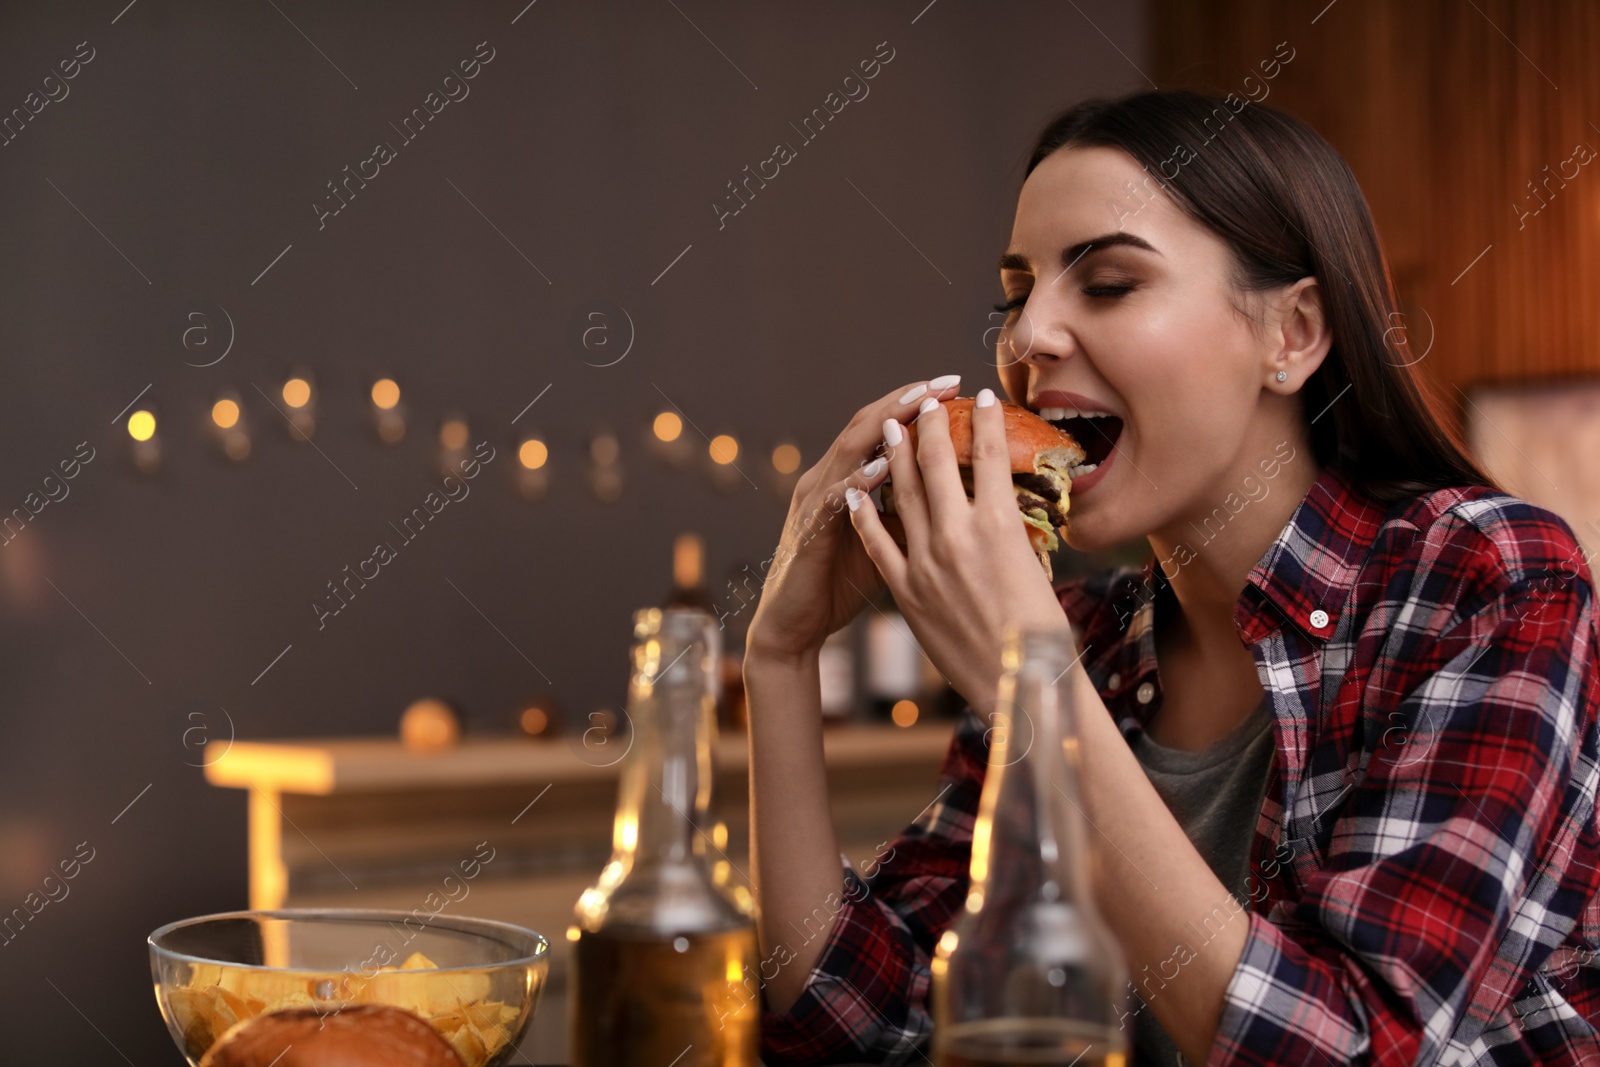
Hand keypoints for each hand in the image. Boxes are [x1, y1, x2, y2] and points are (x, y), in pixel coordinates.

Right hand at [746, 375, 963, 664]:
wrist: (794, 624)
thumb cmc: (841, 582)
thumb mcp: (888, 541)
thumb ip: (914, 513)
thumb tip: (967, 499)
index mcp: (847, 477)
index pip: (884, 426)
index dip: (917, 403)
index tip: (956, 387)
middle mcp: (827, 478)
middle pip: (866, 423)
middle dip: (906, 400)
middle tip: (945, 382)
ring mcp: (814, 500)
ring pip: (849, 449)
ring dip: (884, 425)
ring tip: (918, 407)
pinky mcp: (808, 530)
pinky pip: (834, 498)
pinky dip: (858, 479)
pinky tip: (882, 467)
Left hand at [846, 387, 1070, 711]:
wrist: (1018, 685)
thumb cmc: (1042, 631)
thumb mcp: (1034, 566)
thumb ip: (1009, 532)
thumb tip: (1000, 507)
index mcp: (1000, 524)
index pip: (991, 454)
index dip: (986, 420)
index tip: (983, 397)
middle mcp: (959, 534)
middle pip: (938, 463)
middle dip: (930, 426)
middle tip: (926, 402)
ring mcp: (927, 562)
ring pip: (903, 493)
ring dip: (896, 455)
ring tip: (891, 427)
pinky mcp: (906, 590)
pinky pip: (878, 542)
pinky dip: (866, 513)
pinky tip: (858, 490)